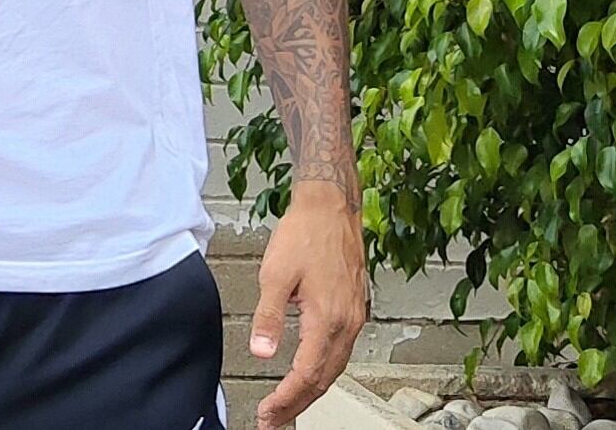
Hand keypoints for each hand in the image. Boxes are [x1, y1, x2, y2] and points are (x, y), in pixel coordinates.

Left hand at [249, 185, 369, 427]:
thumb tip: (260, 352)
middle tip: (273, 420)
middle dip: (298, 404)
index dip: (286, 399)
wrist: (331, 207)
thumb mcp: (275, 274)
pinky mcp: (354, 309)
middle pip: (324, 379)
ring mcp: (354, 317)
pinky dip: (324, 371)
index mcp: (327, 318)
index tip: (267, 414)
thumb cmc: (305, 234)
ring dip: (311, 391)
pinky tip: (309, 373)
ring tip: (288, 405)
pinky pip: (341, 352)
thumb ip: (268, 318)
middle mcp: (347, 323)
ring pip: (335, 368)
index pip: (306, 373)